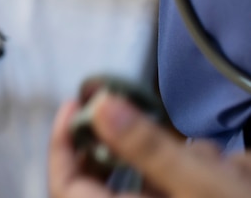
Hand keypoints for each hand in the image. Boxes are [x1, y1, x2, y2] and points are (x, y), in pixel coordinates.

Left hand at [49, 93, 250, 197]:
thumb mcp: (205, 190)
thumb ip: (150, 149)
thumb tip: (100, 106)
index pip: (66, 186)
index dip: (61, 145)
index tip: (72, 105)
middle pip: (111, 178)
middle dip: (140, 147)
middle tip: (163, 125)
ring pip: (158, 178)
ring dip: (188, 163)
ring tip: (231, 170)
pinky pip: (185, 184)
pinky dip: (206, 172)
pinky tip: (238, 173)